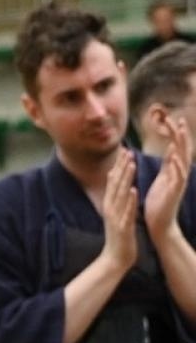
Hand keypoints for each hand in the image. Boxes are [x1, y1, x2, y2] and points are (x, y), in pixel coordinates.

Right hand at [101, 147, 138, 273]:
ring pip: (120, 194)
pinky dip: (129, 200)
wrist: (115, 259)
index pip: (113, 182)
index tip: (125, 151)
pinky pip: (126, 211)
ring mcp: (115, 218)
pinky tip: (133, 190)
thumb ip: (117, 201)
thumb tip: (120, 188)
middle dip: (122, 167)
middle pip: (115, 184)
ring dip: (125, 179)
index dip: (119, 166)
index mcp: (110, 205)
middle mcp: (110, 209)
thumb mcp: (116, 216)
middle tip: (127, 151)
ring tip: (131, 164)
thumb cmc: (119, 238)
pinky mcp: (122, 227)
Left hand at [146, 118, 190, 245]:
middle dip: (180, 134)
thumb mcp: (163, 179)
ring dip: (182, 145)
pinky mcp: (175, 192)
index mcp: (172, 170)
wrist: (160, 224)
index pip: (175, 148)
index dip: (174, 134)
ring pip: (183, 159)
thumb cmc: (159, 202)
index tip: (172, 119)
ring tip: (180, 131)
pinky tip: (175, 157)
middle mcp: (178, 173)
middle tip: (178, 119)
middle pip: (182, 149)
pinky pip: (179, 177)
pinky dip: (177, 166)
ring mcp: (179, 182)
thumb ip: (167, 164)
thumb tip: (171, 148)